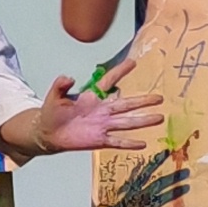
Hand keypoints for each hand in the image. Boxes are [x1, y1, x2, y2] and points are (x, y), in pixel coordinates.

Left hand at [22, 74, 163, 154]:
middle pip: (126, 104)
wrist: (49, 133)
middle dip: (142, 100)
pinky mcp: (100, 140)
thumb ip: (60, 85)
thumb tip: (68, 77)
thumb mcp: (53, 96)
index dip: (119, 72)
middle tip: (159, 97)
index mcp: (92, 97)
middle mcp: (102, 111)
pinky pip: (117, 141)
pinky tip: (143, 144)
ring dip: (143, 120)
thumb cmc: (53, 113)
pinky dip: (129, 143)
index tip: (132, 63)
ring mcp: (103, 125)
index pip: (108, 82)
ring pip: (127, 122)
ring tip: (159, 117)